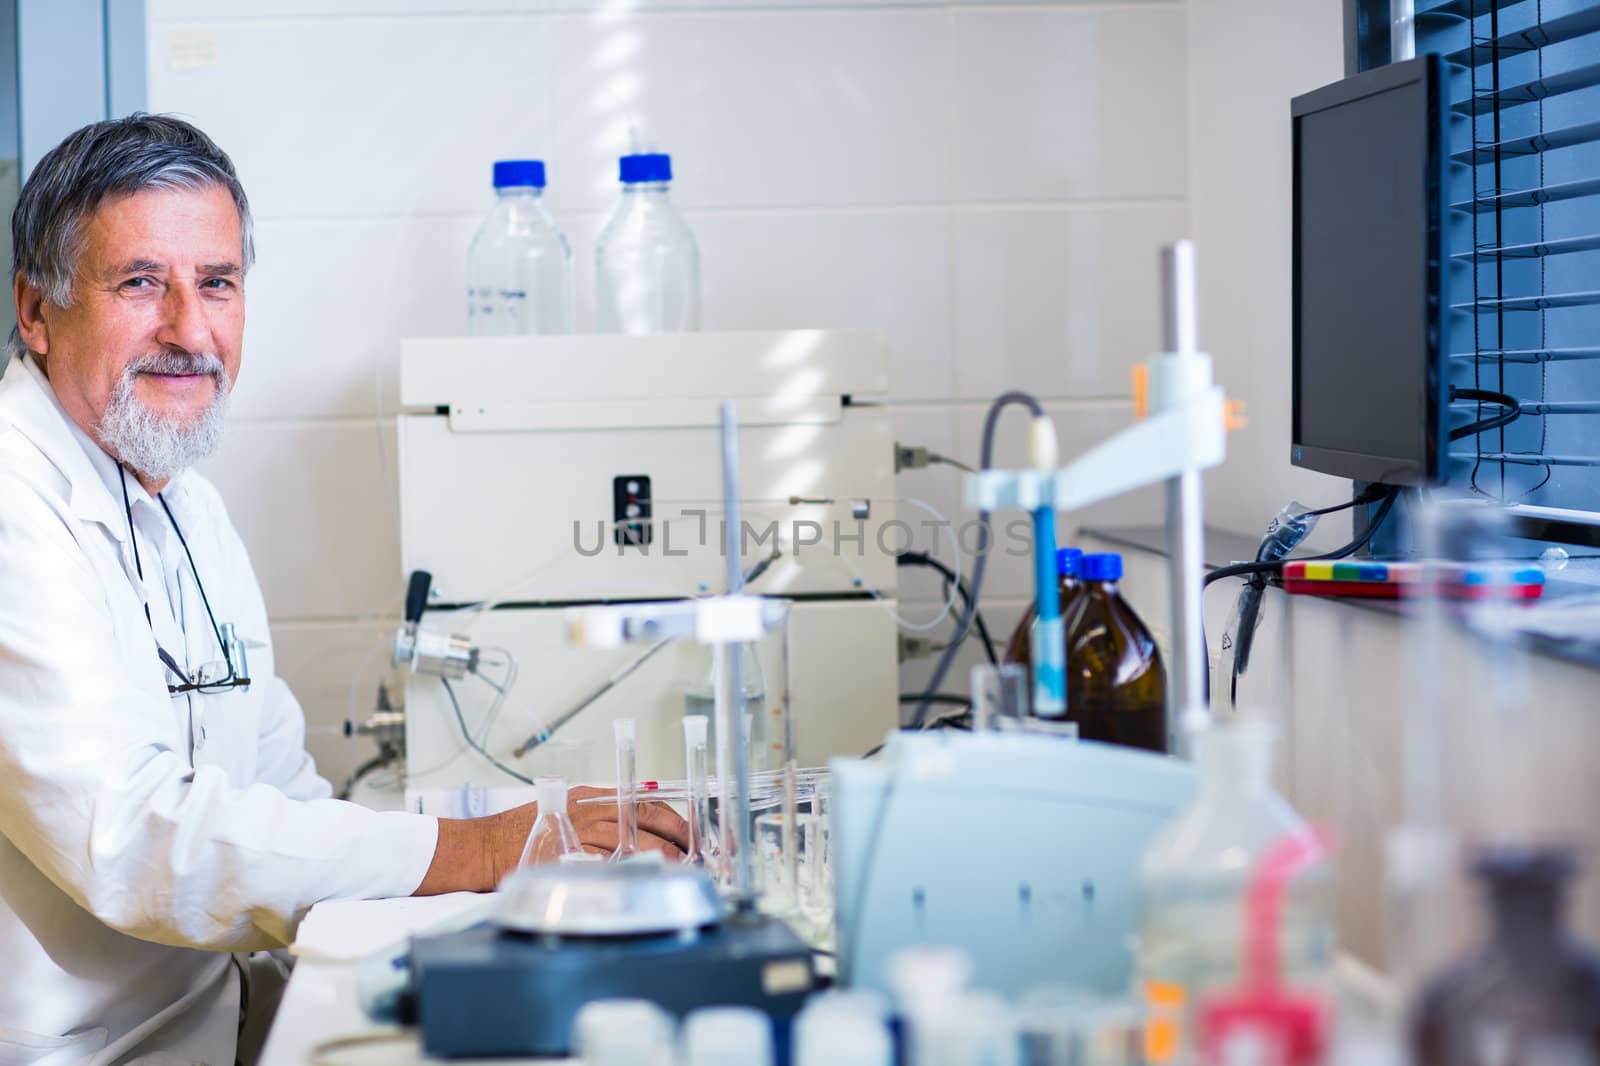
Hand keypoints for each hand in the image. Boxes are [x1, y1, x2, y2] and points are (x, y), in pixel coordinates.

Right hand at [415, 786, 691, 894]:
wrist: (483, 847)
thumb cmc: (521, 834)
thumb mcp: (565, 812)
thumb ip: (598, 819)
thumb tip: (638, 832)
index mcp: (592, 797)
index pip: (646, 803)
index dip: (674, 818)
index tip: (693, 833)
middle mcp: (590, 810)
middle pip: (647, 819)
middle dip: (678, 837)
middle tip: (697, 854)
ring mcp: (580, 832)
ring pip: (634, 841)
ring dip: (661, 856)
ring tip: (680, 870)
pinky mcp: (570, 854)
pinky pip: (608, 862)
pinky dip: (630, 870)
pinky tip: (645, 878)